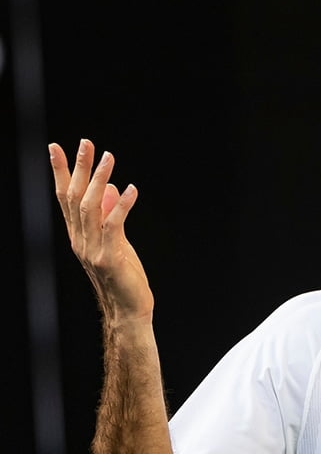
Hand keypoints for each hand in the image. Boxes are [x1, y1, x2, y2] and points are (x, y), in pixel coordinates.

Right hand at [50, 139, 153, 322]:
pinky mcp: (109, 258)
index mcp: (78, 235)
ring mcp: (92, 250)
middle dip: (80, 168)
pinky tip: (131, 189)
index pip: (65, 198)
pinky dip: (122, 206)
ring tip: (109, 157)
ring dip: (99, 180)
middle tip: (86, 143)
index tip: (56, 147)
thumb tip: (110, 187)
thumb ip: (110, 217)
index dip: (61, 172)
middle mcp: (80, 240)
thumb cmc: (124, 277)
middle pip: (74, 197)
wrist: (129, 311)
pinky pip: (114, 226)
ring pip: (90, 207)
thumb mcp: (118, 242)